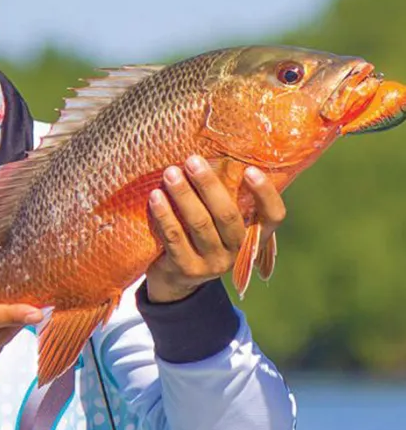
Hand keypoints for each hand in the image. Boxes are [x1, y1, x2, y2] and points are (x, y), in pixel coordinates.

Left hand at [145, 156, 285, 302]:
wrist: (175, 278)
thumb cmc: (198, 234)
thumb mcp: (217, 219)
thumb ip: (222, 195)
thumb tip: (211, 151)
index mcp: (252, 234)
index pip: (273, 216)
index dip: (265, 194)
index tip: (251, 170)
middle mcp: (237, 250)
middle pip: (227, 215)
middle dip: (208, 185)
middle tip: (192, 160)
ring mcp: (213, 263)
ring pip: (199, 224)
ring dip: (183, 195)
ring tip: (170, 173)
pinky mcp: (187, 269)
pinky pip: (174, 237)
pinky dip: (164, 214)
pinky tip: (155, 196)